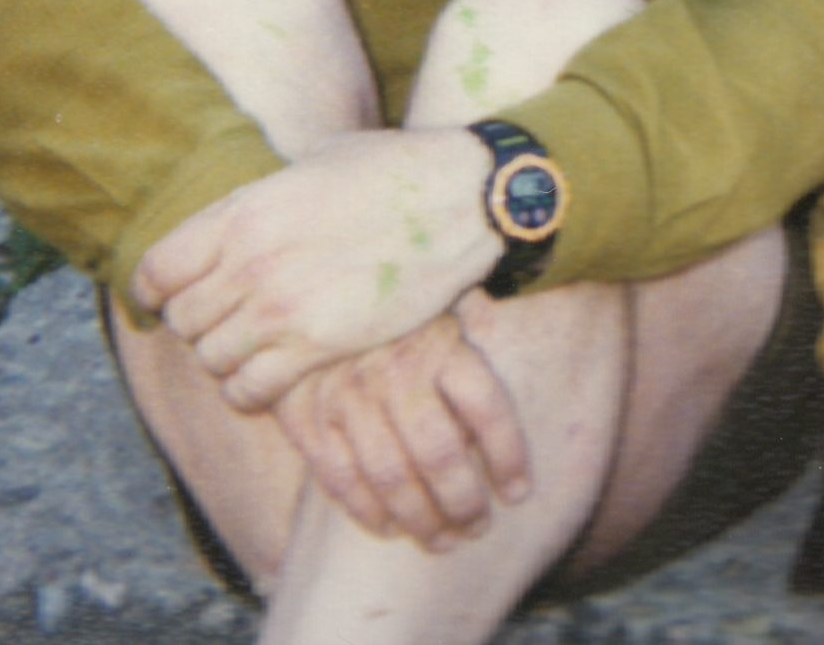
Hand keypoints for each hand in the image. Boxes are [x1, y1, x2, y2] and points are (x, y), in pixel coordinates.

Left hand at [130, 128, 502, 411]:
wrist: (460, 199)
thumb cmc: (392, 171)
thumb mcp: (311, 163)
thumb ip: (264, 198)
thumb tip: (238, 214)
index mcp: (243, 211)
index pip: (156, 269)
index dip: (152, 289)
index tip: (163, 297)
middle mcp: (251, 263)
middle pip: (183, 319)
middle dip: (195, 324)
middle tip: (221, 321)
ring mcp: (283, 309)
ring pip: (211, 359)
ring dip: (223, 359)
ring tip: (247, 349)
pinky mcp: (320, 347)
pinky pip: (251, 390)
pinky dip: (249, 392)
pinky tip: (266, 379)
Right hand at [272, 295, 531, 549]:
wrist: (306, 284)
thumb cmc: (396, 302)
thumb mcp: (444, 297)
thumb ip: (479, 324)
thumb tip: (514, 350)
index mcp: (440, 338)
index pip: (487, 408)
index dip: (509, 458)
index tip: (518, 493)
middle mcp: (395, 367)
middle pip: (439, 454)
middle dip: (463, 502)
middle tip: (477, 528)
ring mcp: (346, 392)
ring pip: (390, 475)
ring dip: (420, 519)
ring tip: (442, 540)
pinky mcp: (306, 413)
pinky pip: (338, 475)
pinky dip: (364, 510)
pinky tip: (388, 528)